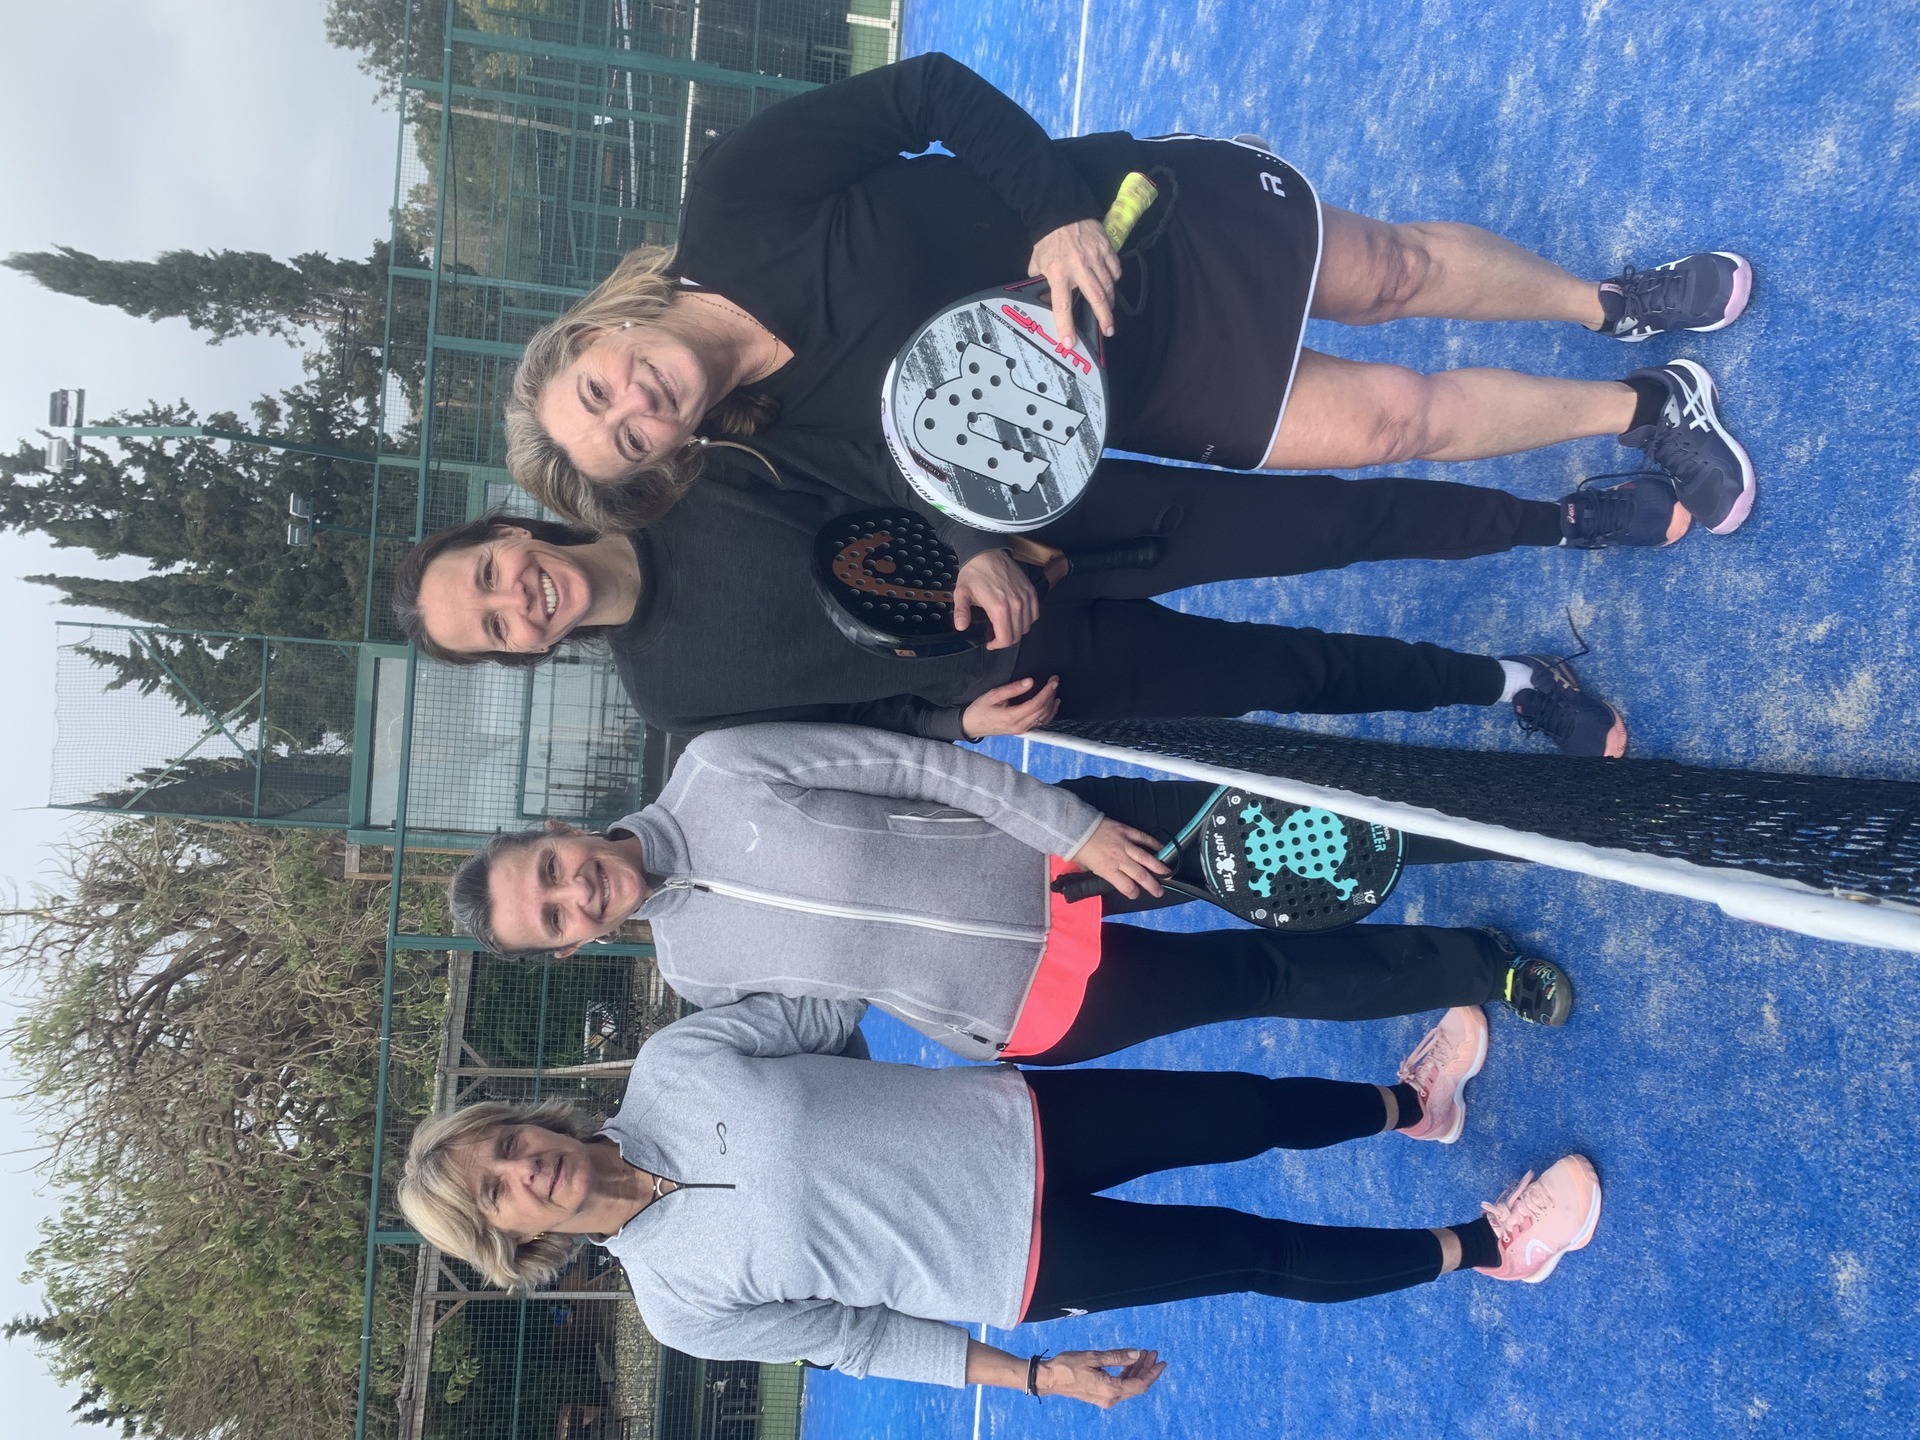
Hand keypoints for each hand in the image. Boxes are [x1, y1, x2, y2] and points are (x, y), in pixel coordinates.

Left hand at [953, 549, 1039, 649]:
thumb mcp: (961, 593)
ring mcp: (1026, 597)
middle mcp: (1016, 603)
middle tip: (995, 636)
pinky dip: (1027, 619)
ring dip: (1017, 630)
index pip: (1006, 638)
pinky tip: (1016, 616)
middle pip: (1018, 635)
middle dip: (1006, 639)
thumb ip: (961, 612)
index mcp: (999, 607)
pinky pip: (1035, 613)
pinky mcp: (1031, 591)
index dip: (997, 645)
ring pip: (1027, 626)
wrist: (986, 552)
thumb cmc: (975, 572)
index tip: (990, 643)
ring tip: (1005, 626)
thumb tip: (961, 627)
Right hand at [960, 676, 1059, 737]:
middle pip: (1043, 710)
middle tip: (1055, 681)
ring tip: (1055, 690)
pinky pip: (1040, 722)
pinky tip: (1053, 705)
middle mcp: (1019, 726)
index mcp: (1012, 717)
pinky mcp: (1022, 730)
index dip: (1047, 691)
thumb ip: (1013, 689)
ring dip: (1052, 703)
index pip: (1036, 704)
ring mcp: (1021, 729)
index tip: (1053, 681)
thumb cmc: (979, 710)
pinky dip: (1049, 713)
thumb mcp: (993, 695)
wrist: (971, 725)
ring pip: (1044, 718)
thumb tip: (1029, 682)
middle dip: (1051, 694)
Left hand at [1028, 217, 1121, 342]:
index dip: (1066, 326)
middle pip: (1096, 298)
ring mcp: (1095, 258)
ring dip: (1110, 301)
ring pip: (1108, 285)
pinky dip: (1114, 280)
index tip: (1070, 343)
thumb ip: (1041, 282)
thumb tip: (1047, 300)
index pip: (1062, 305)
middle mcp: (1078, 267)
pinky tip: (1111, 284)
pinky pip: (1115, 269)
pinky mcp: (1106, 248)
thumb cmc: (1048, 239)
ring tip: (1109, 311)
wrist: (1061, 210)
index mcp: (1058, 273)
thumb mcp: (1037, 263)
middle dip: (1104, 317)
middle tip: (1108, 331)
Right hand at [1039, 1348, 1166, 1407]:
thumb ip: (1117, 1357)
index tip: (1161, 1361)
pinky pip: (1119, 1386)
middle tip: (1152, 1353)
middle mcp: (1110, 1398)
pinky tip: (1129, 1363)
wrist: (1049, 1379)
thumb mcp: (1094, 1357)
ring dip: (1136, 1370)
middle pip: (1136, 1386)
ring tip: (1142, 1354)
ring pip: (1128, 1385)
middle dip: (1146, 1369)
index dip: (1152, 1373)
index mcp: (1110, 1389)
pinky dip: (1126, 1374)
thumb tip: (1136, 1355)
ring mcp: (1105, 1398)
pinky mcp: (1100, 1395)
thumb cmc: (1068, 1366)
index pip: (1139, 1384)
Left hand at [1068, 818, 1169, 898]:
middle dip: (1152, 885)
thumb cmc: (1078, 848)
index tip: (1136, 894)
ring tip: (1168, 873)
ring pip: (1145, 857)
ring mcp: (1124, 844)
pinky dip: (1154, 843)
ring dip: (1158, 867)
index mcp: (1108, 870)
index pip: (1126, 886)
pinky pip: (1143, 838)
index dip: (1133, 893)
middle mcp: (1119, 859)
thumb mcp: (1085, 867)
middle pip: (1140, 875)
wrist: (1075, 827)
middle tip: (1159, 891)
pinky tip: (1162, 848)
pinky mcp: (1126, 831)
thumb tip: (1107, 876)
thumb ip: (1099, 872)